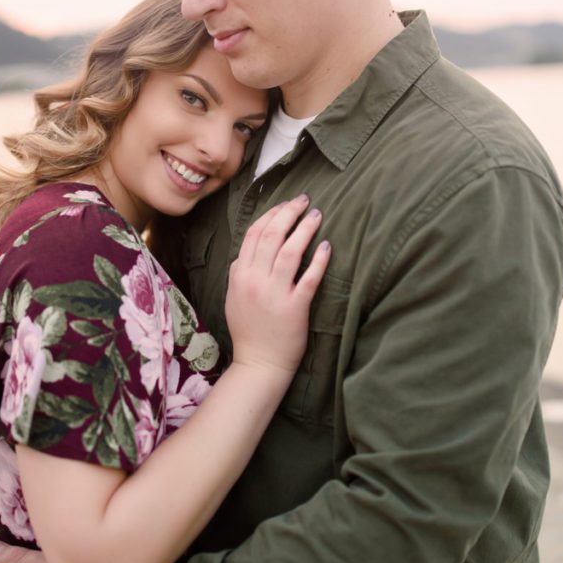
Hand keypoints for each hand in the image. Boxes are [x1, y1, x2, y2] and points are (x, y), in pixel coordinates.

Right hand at [226, 195, 329, 374]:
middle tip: (304, 200)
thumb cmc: (248, 329)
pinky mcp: (295, 307)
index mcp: (240, 274)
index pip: (254, 234)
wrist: (259, 362)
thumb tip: (250, 249)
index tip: (286, 204)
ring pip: (290, 251)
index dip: (271, 214)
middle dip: (289, 213)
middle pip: (272, 235)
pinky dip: (319, 260)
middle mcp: (255, 280)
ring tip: (317, 215)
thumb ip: (240, 271)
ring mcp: (274, 293)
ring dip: (305, 229)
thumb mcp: (234, 296)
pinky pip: (309, 278)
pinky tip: (327, 246)